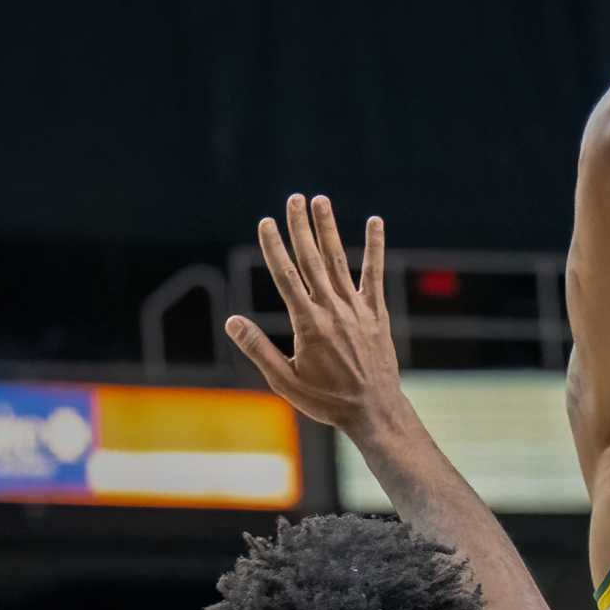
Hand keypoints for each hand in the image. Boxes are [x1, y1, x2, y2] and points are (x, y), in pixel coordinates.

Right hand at [227, 194, 403, 435]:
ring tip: (321, 201)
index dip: (274, 247)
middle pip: (312, 260)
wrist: (374, 410)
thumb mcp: (284, 381)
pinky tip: (375, 222)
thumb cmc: (326, 400)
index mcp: (308, 324)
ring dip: (329, 229)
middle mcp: (333, 310)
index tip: (265, 222)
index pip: (286, 276)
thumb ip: (258, 349)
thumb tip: (232, 322)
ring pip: (339, 261)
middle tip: (293, 198)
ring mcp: (357, 309)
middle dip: (300, 228)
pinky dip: (374, 248)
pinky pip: (375, 274)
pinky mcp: (377, 313)